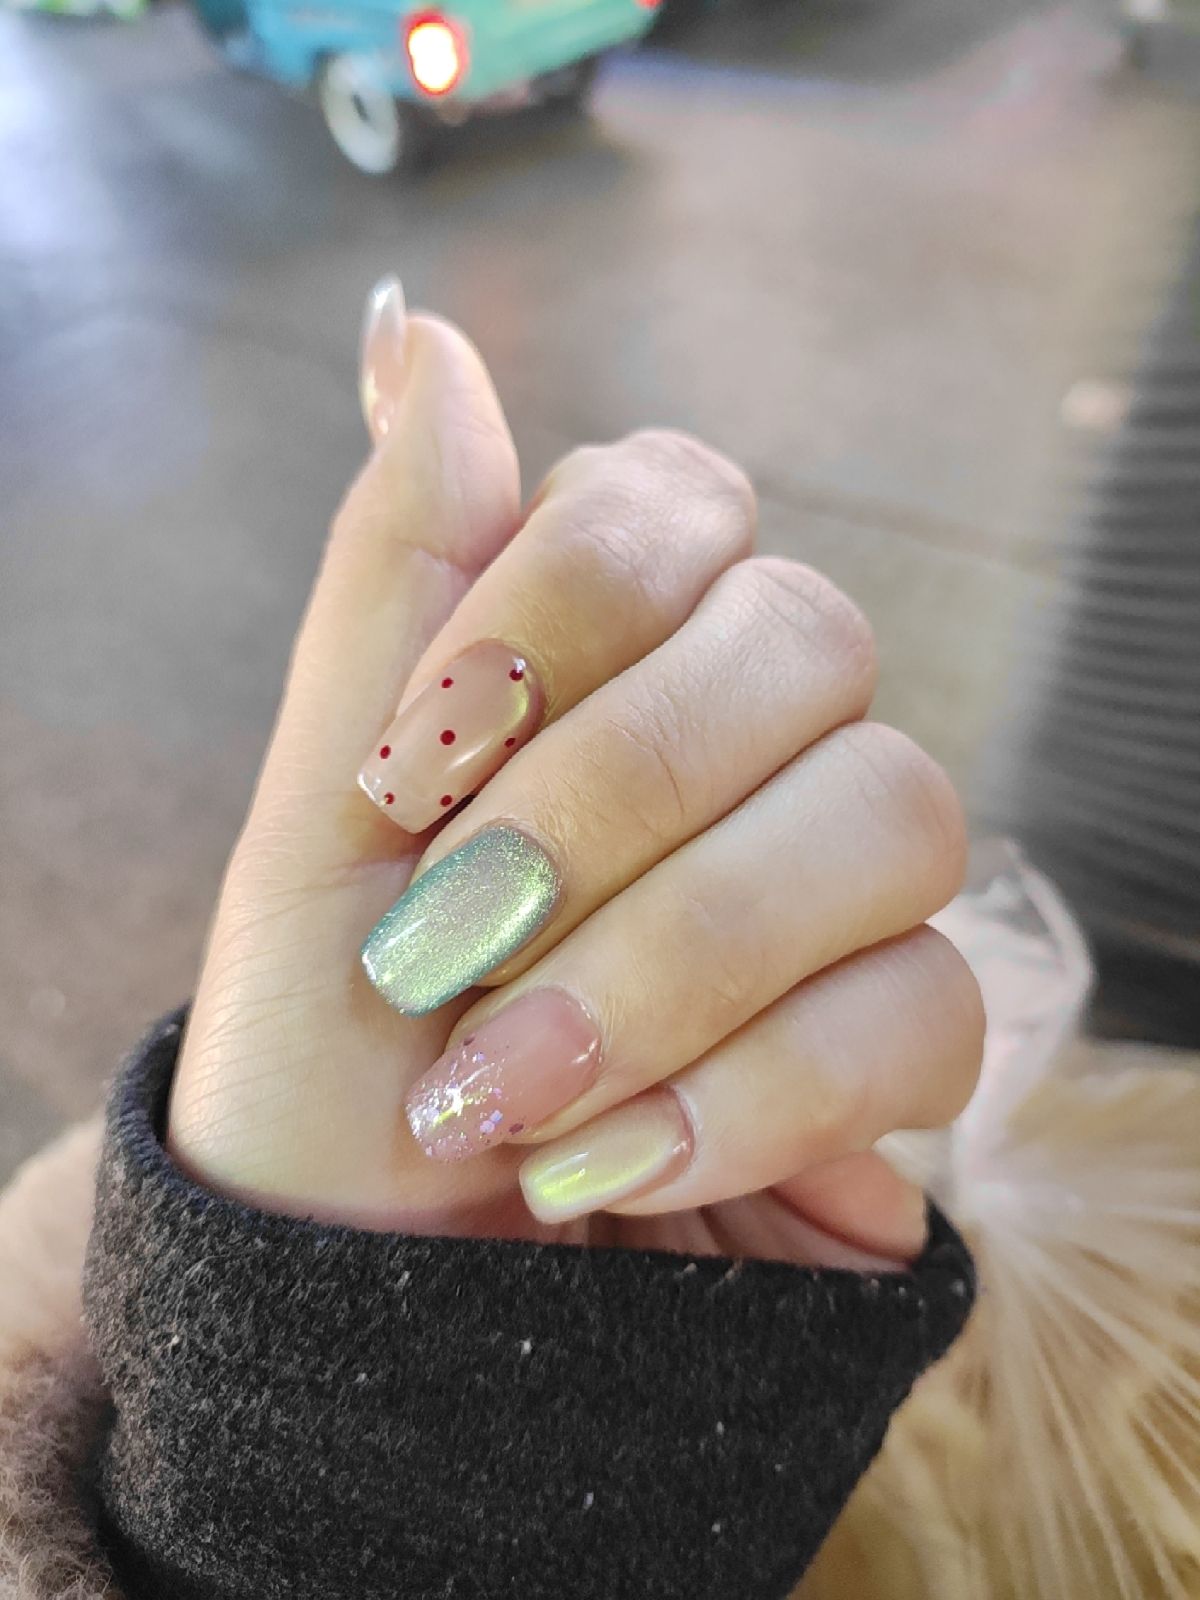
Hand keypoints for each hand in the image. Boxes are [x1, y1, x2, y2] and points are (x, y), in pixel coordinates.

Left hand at [168, 280, 982, 1268]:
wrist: (367, 1280)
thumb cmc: (327, 1048)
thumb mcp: (313, 830)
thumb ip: (387, 589)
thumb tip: (422, 336)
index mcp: (608, 661)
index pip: (675, 500)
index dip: (552, 616)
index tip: (403, 779)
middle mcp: (751, 744)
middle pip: (811, 640)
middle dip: (612, 801)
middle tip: (450, 945)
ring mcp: (841, 890)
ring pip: (898, 814)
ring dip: (677, 961)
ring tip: (508, 1084)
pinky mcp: (898, 1045)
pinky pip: (930, 1013)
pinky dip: (751, 1094)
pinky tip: (610, 1167)